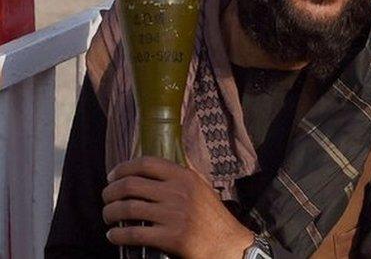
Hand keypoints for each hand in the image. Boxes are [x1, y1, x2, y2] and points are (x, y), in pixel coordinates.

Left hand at [102, 156, 253, 258]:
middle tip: (106, 198)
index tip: (113, 176)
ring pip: (127, 208)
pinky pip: (133, 234)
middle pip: (130, 185)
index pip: (146, 164)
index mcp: (185, 177)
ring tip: (108, 217)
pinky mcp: (170, 237)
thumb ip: (178, 179)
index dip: (123, 168)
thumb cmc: (213, 218)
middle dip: (110, 192)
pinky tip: (113, 236)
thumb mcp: (200, 189)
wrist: (227, 244)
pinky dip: (117, 235)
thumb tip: (148, 172)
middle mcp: (178, 192)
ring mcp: (173, 214)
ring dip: (109, 213)